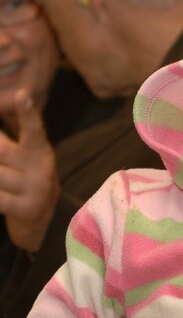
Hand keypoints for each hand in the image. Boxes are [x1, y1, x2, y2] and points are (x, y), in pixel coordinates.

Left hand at [0, 90, 59, 251]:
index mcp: (40, 150)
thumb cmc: (24, 180)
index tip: (22, 96)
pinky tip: (2, 196)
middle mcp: (42, 168)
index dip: (28, 113)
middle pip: (2, 152)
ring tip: (5, 181)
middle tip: (3, 162)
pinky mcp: (27, 209)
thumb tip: (3, 122)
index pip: (33, 129)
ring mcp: (37, 190)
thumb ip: (5, 143)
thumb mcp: (22, 158)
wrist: (43, 222)